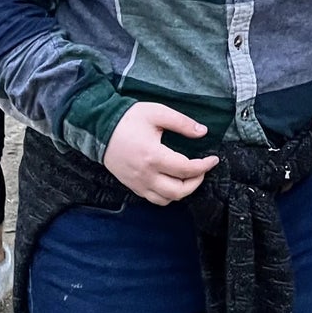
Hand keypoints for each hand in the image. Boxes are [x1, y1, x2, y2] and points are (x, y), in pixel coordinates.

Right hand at [104, 103, 218, 205]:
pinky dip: (168, 195)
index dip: (204, 166)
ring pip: (167, 199)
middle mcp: (145, 175)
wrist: (98, 128)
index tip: (213, 159)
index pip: (186, 169)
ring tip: (189, 176)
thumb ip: (182, 123)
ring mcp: (138, 183)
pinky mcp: (132, 186)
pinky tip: (173, 181)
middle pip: (179, 191)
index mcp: (153, 156)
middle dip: (196, 182)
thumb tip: (203, 132)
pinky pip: (154, 199)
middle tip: (202, 169)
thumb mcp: (157, 113)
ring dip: (183, 191)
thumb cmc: (128, 119)